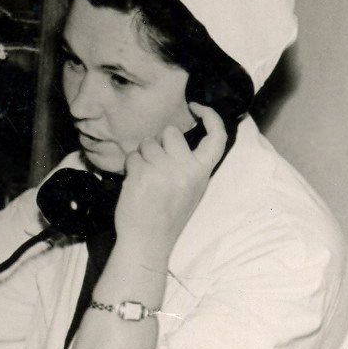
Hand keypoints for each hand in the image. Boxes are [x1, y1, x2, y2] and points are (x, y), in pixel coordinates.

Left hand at [113, 102, 225, 257]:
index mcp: (202, 173)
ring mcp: (164, 171)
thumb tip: (176, 136)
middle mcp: (186, 169)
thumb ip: (190, 164)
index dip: (211, 116)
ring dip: (142, 156)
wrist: (148, 242)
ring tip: (146, 179)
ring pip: (147, 142)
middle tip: (156, 166)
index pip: (217, 137)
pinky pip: (132, 156)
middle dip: (159, 143)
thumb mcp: (192, 190)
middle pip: (170, 132)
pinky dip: (130, 167)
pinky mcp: (142, 174)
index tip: (197, 107)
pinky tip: (135, 185)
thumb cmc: (167, 215)